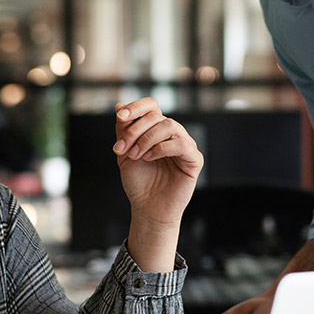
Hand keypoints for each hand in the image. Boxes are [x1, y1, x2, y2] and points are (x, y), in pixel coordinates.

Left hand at [112, 98, 202, 225]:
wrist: (147, 208)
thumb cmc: (139, 182)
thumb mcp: (124, 152)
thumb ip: (123, 130)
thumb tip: (119, 105)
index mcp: (156, 130)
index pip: (151, 106)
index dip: (136, 107)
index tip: (120, 116)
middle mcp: (172, 134)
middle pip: (157, 116)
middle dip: (135, 130)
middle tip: (122, 148)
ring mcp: (185, 145)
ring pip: (169, 126)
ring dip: (147, 139)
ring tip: (136, 155)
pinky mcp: (194, 159)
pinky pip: (181, 144)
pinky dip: (161, 148)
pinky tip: (149, 158)